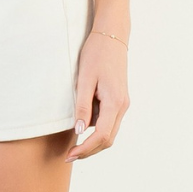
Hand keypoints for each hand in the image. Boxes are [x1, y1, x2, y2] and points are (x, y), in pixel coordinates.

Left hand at [64, 30, 129, 161]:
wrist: (111, 36)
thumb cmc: (96, 54)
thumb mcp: (85, 79)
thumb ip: (82, 105)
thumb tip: (80, 131)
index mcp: (115, 102)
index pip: (102, 136)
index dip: (86, 149)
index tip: (70, 155)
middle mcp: (122, 106)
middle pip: (108, 139)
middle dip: (89, 150)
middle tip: (70, 156)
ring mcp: (122, 103)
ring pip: (109, 131)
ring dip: (93, 140)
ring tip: (73, 142)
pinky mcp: (119, 99)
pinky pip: (108, 120)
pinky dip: (96, 127)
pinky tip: (82, 124)